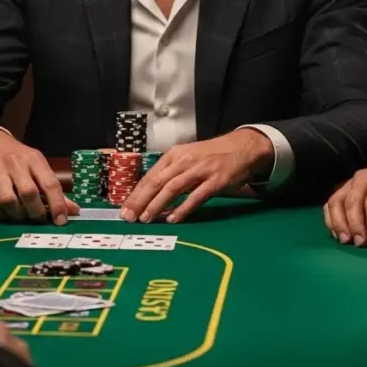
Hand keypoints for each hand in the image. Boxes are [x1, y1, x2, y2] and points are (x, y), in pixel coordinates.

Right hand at [0, 129, 78, 223]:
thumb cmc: (17, 157)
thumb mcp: (37, 166)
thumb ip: (53, 189)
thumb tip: (74, 211)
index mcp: (34, 159)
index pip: (50, 183)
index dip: (58, 204)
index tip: (61, 221)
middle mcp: (15, 163)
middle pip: (29, 193)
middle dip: (36, 212)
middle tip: (38, 219)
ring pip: (9, 201)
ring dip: (18, 215)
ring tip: (22, 216)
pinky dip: (1, 216)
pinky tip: (6, 214)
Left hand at [120, 129, 273, 223]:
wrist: (242, 146)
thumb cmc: (211, 155)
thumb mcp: (187, 157)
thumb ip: (171, 173)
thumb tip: (150, 194)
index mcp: (174, 155)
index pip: (149, 176)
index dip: (136, 194)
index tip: (124, 209)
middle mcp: (184, 160)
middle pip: (157, 182)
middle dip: (140, 201)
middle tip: (128, 217)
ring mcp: (200, 170)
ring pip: (173, 188)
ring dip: (157, 204)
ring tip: (146, 219)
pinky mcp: (216, 180)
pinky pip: (196, 196)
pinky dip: (183, 208)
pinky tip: (173, 218)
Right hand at [324, 155, 366, 246]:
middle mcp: (361, 177)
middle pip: (352, 202)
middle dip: (355, 225)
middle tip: (360, 244)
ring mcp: (349, 182)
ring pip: (337, 202)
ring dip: (338, 223)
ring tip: (345, 241)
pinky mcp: (342, 189)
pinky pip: (331, 203)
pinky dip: (330, 219)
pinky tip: (337, 234)